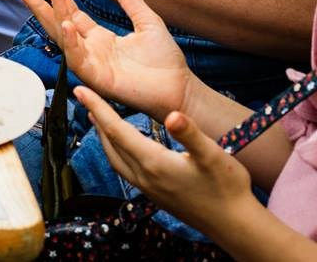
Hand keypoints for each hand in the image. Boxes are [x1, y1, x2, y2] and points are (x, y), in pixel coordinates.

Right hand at [16, 0, 192, 120]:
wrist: (180, 89)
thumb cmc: (166, 60)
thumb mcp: (147, 21)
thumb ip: (130, 0)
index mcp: (100, 38)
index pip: (72, 13)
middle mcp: (91, 50)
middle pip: (59, 25)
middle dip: (40, 7)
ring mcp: (92, 64)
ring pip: (65, 39)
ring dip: (55, 18)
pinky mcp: (97, 78)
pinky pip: (78, 59)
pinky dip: (71, 42)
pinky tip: (68, 25)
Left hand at [75, 88, 260, 241]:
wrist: (235, 226)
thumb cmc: (227, 189)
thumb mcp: (213, 155)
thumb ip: (190, 134)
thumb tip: (172, 115)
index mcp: (153, 163)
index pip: (116, 130)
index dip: (97, 108)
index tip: (80, 90)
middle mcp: (145, 177)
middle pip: (110, 143)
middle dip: (96, 119)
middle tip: (85, 98)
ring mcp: (149, 189)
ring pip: (116, 159)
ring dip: (104, 137)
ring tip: (98, 119)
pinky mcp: (156, 196)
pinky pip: (126, 170)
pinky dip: (117, 152)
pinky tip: (125, 147)